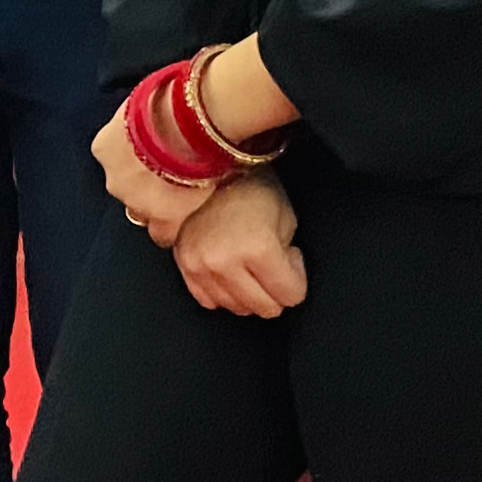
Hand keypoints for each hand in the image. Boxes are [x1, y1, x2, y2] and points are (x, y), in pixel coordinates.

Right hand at [92, 97, 216, 241]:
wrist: (186, 122)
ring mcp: (117, 181)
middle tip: (165, 167)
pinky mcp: (102, 152)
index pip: (161, 234)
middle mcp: (137, 206)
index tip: (177, 204)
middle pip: (137, 205)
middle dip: (148, 191)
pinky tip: (135, 128)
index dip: (168, 218)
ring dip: (132, 166)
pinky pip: (107, 151)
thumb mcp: (218, 184)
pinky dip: (118, 141)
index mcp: (167, 219)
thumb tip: (208, 191)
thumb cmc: (210, 151)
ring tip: (150, 144)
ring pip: (120, 179)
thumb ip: (201, 198)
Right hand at [172, 172, 307, 317]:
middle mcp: (225, 261)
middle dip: (275, 289)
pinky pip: (210, 301)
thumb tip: (282, 281)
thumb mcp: (287, 219)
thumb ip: (289, 258)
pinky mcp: (184, 267)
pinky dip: (223, 291)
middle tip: (270, 263)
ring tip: (247, 262)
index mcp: (258, 248)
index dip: (296, 276)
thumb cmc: (253, 190)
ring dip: (248, 291)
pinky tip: (228, 269)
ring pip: (238, 308)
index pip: (292, 295)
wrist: (210, 172)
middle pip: (266, 308)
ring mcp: (201, 265)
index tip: (290, 257)